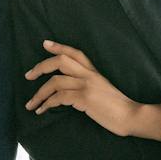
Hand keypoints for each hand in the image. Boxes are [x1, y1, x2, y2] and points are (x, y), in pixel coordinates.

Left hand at [25, 40, 143, 134]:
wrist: (132, 116)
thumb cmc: (118, 108)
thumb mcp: (104, 90)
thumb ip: (89, 85)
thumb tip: (70, 91)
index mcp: (94, 72)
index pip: (75, 52)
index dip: (59, 46)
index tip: (45, 44)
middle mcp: (89, 75)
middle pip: (60, 61)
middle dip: (40, 67)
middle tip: (28, 76)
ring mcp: (86, 85)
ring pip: (55, 82)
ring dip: (39, 93)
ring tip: (31, 104)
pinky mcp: (84, 98)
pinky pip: (59, 97)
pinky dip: (47, 104)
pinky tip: (42, 110)